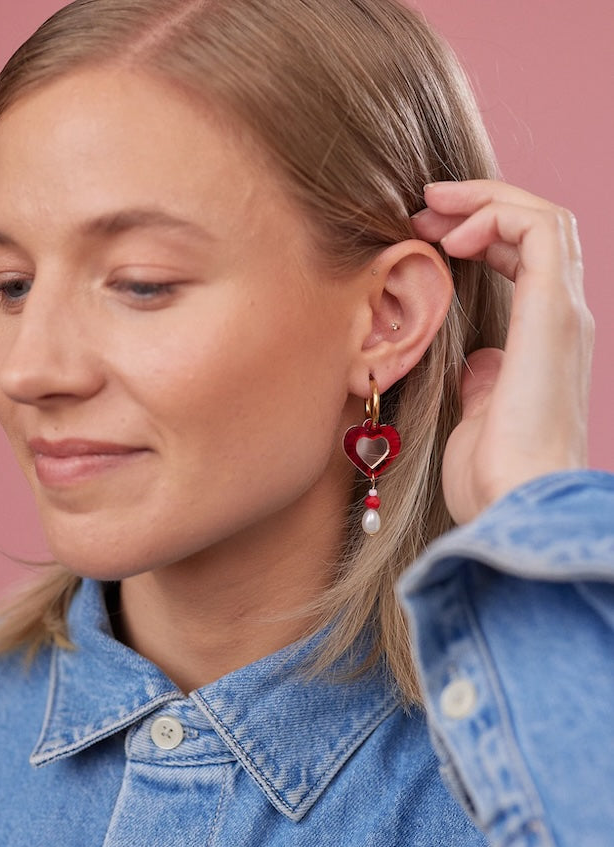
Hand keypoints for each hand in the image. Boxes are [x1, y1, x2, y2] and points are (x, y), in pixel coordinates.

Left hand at [411, 180, 593, 524]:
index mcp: (546, 341)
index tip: (427, 236)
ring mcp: (564, 313)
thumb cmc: (491, 475)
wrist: (513, 504)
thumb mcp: (479, 415)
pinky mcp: (554, 312)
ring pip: (545, 217)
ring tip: (432, 207)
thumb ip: (483, 382)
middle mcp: (564, 319)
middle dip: (479, 207)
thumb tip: (476, 361)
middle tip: (423, 208)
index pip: (528, 258)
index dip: (480, 235)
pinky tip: (452, 236)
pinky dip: (497, 216)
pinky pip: (541, 229)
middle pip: (538, 228)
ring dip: (485, 201)